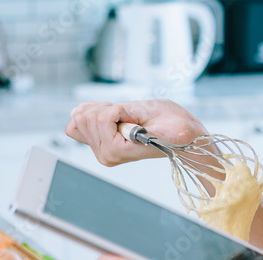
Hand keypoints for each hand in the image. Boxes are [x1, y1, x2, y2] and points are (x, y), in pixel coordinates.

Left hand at [65, 99, 206, 166]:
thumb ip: (124, 113)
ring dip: (102, 110)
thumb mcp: (153, 113)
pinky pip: (78, 124)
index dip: (118, 110)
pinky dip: (94, 112)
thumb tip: (88, 113)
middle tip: (129, 116)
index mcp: (116, 151)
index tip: (135, 117)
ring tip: (124, 117)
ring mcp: (101, 150)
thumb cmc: (175, 126)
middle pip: (84, 118)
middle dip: (107, 109)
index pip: (100, 119)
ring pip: (78, 118)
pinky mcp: (100, 144)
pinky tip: (112, 116)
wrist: (185, 136)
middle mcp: (105, 154)